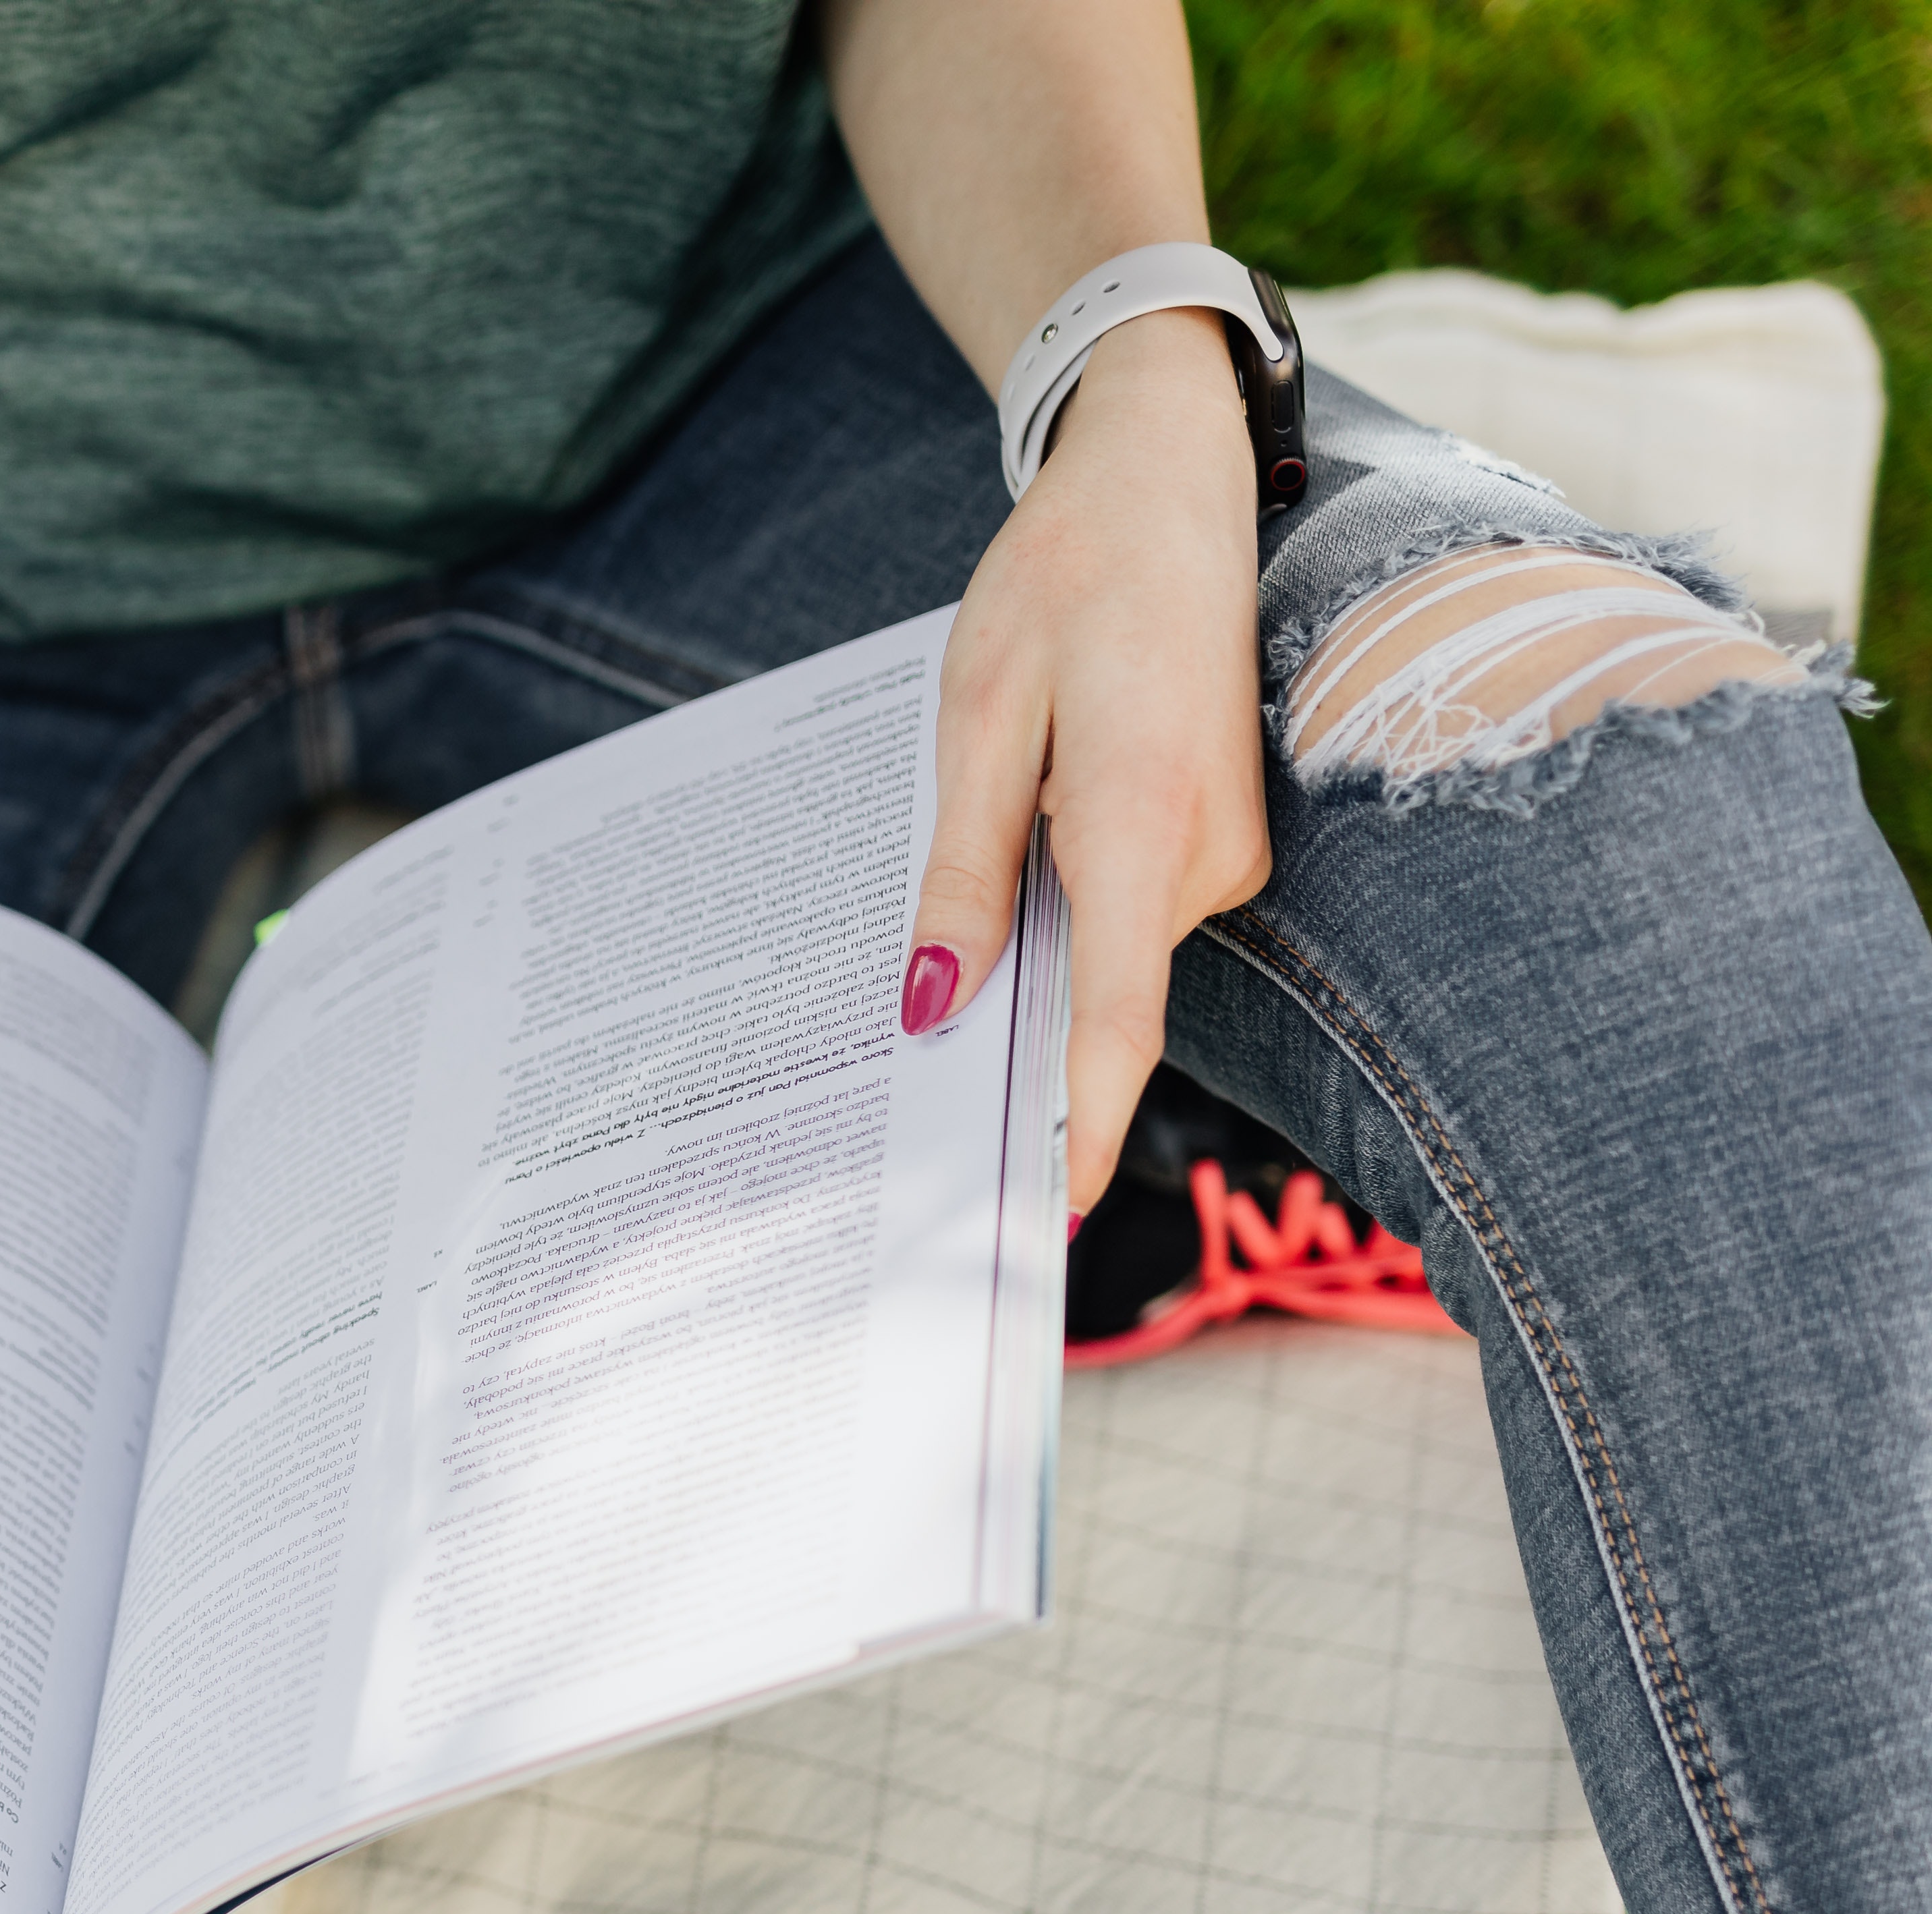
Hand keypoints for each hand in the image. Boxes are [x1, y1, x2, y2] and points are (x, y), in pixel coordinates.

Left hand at [903, 308, 1272, 1215]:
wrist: (1167, 480)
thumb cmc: (1063, 582)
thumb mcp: (975, 719)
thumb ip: (963, 869)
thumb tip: (935, 1004)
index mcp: (1143, 818)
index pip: (1119, 1017)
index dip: (1080, 1125)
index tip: (1044, 1215)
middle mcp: (1208, 851)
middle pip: (1099, 991)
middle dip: (1016, 1040)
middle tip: (904, 1105)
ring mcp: (1228, 849)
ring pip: (1108, 947)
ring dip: (1036, 952)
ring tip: (956, 917)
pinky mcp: (1217, 838)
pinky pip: (1128, 909)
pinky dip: (1067, 911)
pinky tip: (1014, 872)